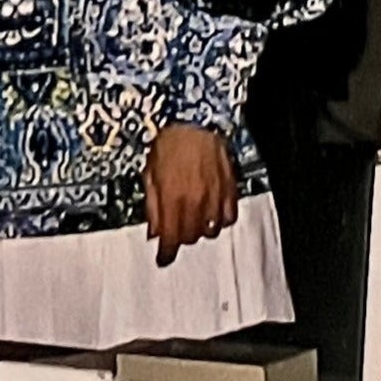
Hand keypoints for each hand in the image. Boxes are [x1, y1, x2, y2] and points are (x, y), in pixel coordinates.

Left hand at [145, 124, 239, 265]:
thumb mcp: (151, 174)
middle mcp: (196, 201)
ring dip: (200, 231)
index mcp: (173, 199)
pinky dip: (220, 221)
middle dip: (180, 238)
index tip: (163, 260)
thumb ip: (153, 207)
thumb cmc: (170, 142)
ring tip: (193, 221)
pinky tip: (212, 214)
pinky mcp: (230, 188)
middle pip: (190, 238)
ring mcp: (215, 196)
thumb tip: (154, 231)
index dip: (166, 255)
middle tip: (175, 231)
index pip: (170, 239)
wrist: (195, 120)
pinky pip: (229, 217)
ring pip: (210, 231)